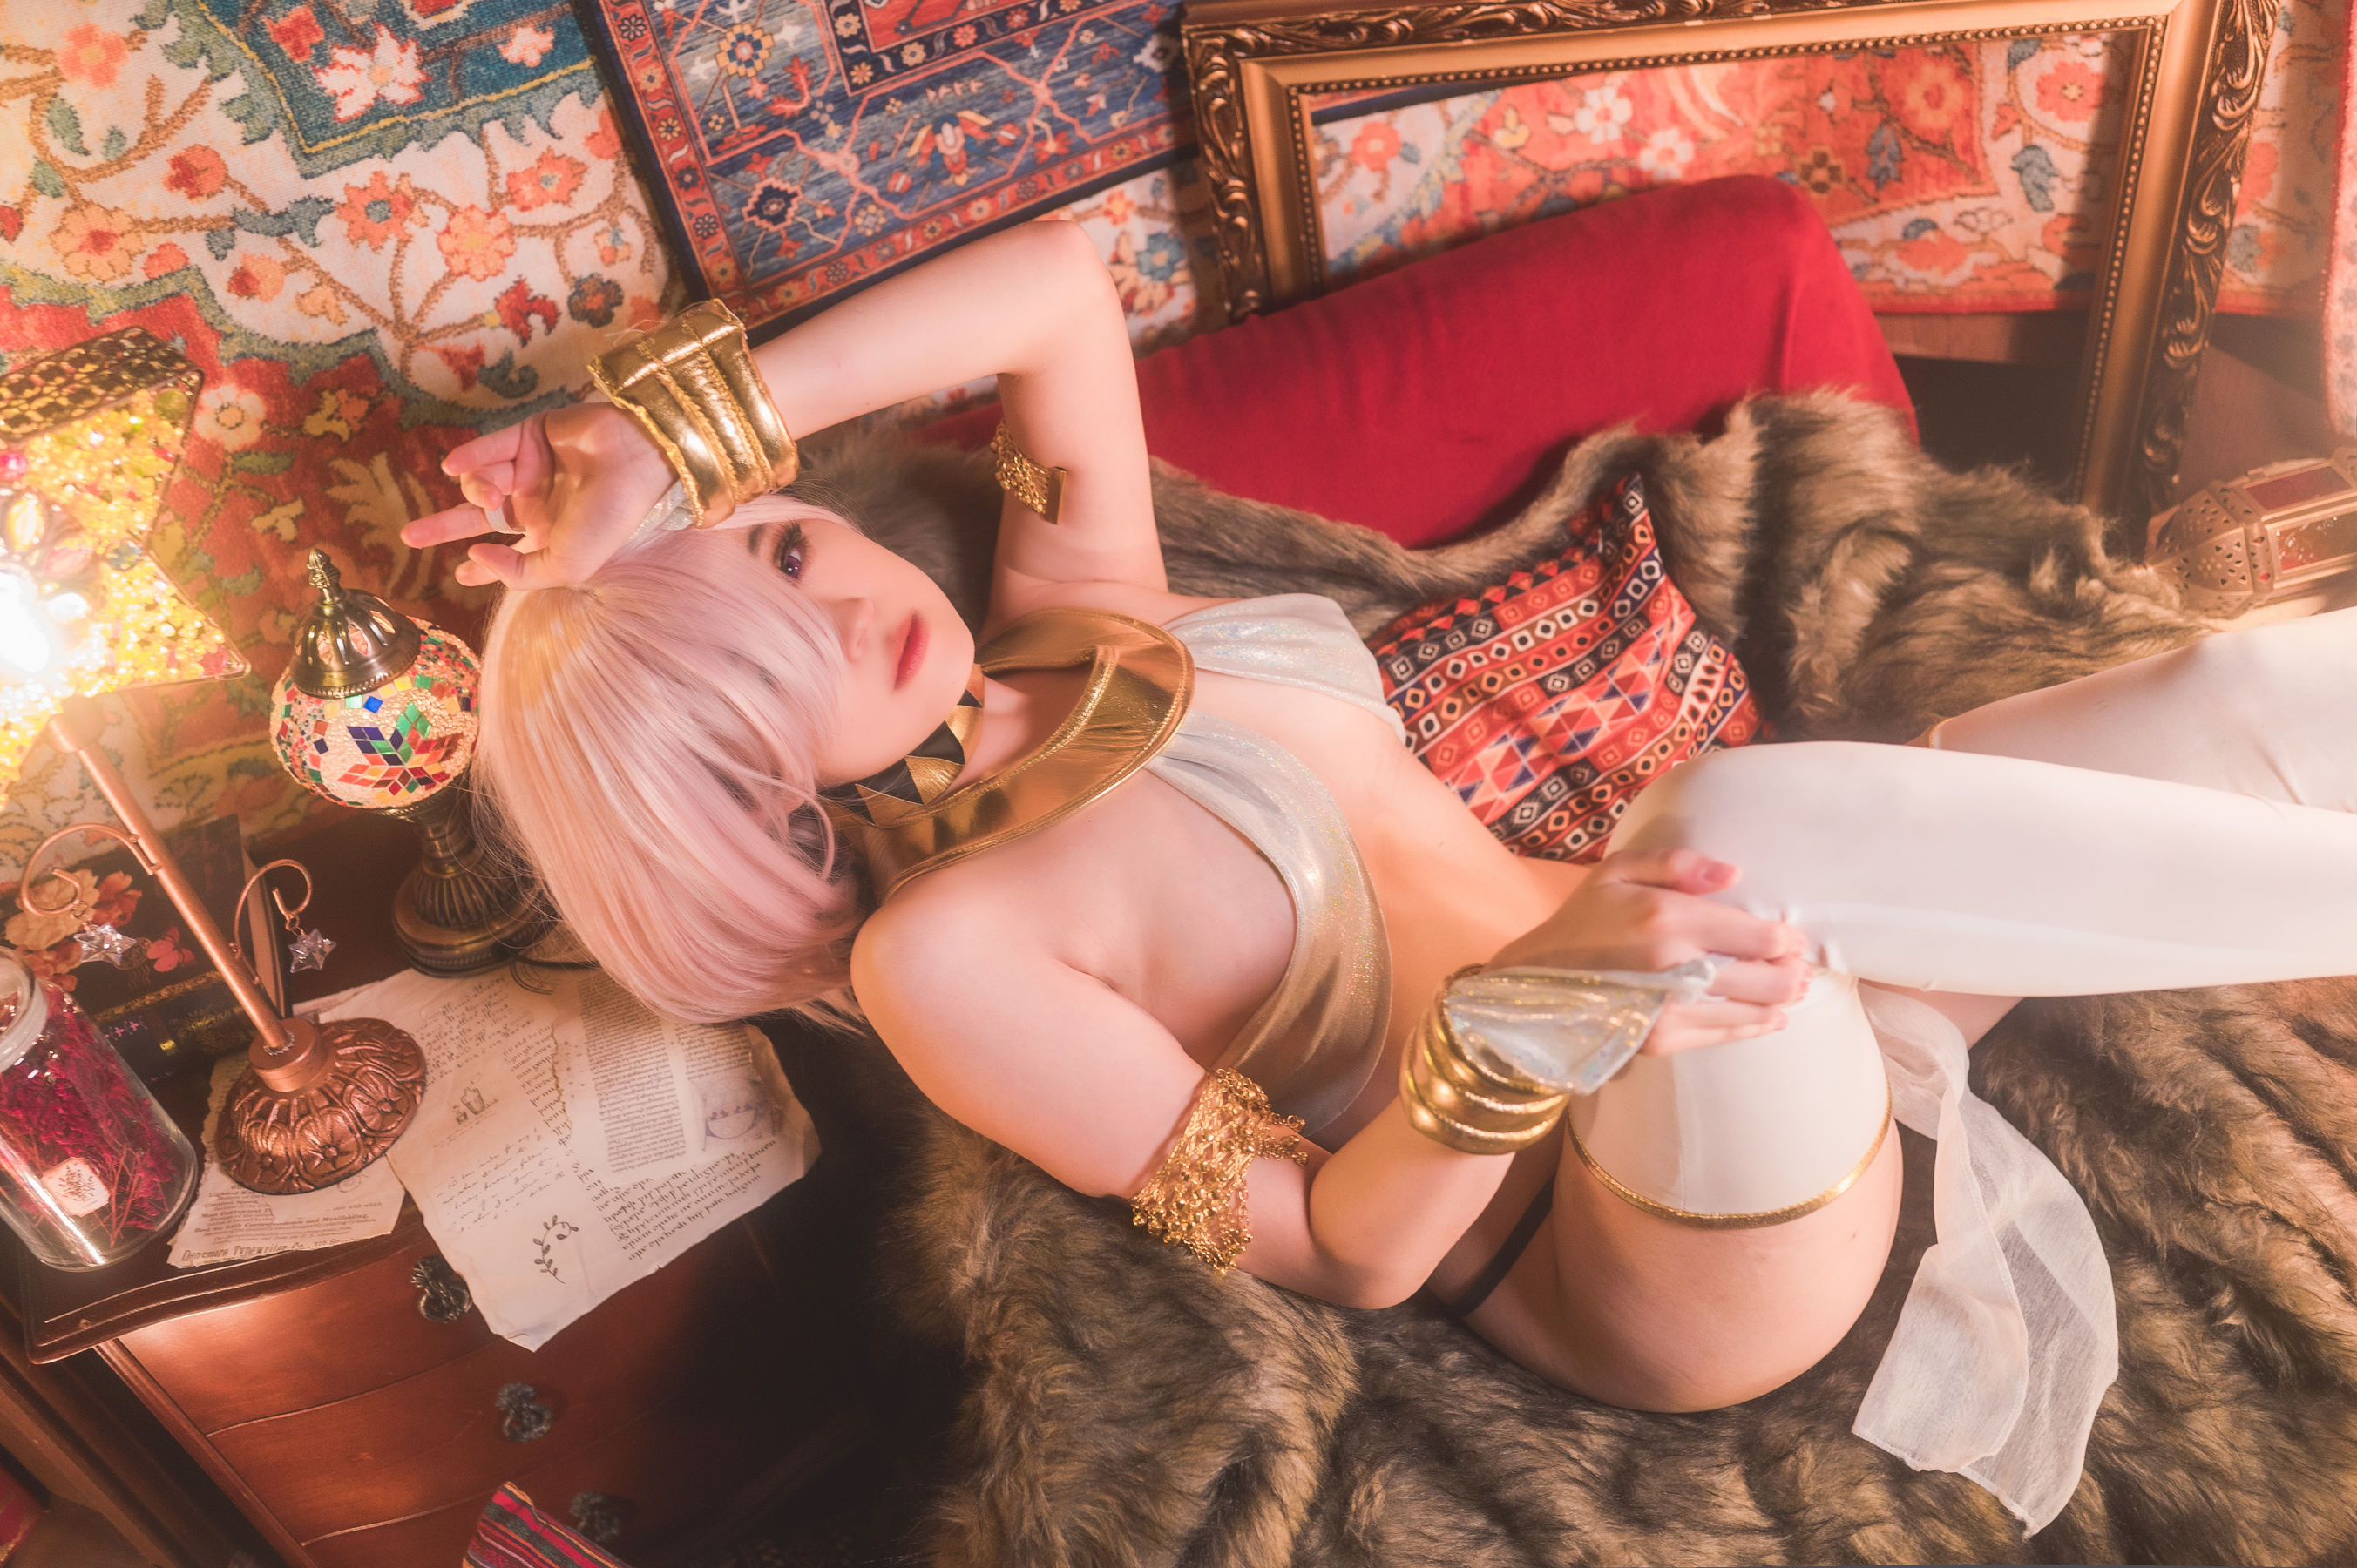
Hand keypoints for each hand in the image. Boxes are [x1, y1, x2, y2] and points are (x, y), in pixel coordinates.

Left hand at [401, 404, 673, 588]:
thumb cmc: (608, 518)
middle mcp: (536, 502)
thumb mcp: (566, 565)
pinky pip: (488, 446)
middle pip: (479, 518)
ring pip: (482, 481)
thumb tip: (474, 557)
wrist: (635, 459)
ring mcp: (530, 467)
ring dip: (476, 489)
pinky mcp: (528, 434)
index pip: (507, 552)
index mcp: (549, 535)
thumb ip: (519, 573)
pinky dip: (468, 456)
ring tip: (492, 493)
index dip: (482, 565)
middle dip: (443, 528)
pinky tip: (453, 467)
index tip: (459, 575)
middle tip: (408, 536)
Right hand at [1487, 848, 1810, 1054]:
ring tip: (1789, 991)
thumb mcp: (1617, 870)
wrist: (1534, 979)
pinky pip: (1725, 1036)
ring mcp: (1669, 1011)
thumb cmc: (1582, 918)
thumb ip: (1677, 863)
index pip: (1762, 937)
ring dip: (1781, 1001)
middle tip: (1799, 967)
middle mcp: (1675, 967)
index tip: (1790, 936)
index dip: (1788, 939)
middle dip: (1795, 973)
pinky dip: (1755, 1026)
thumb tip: (1735, 874)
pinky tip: (1768, 1018)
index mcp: (1669, 919)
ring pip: (1755, 1012)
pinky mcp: (1660, 1041)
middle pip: (1771, 979)